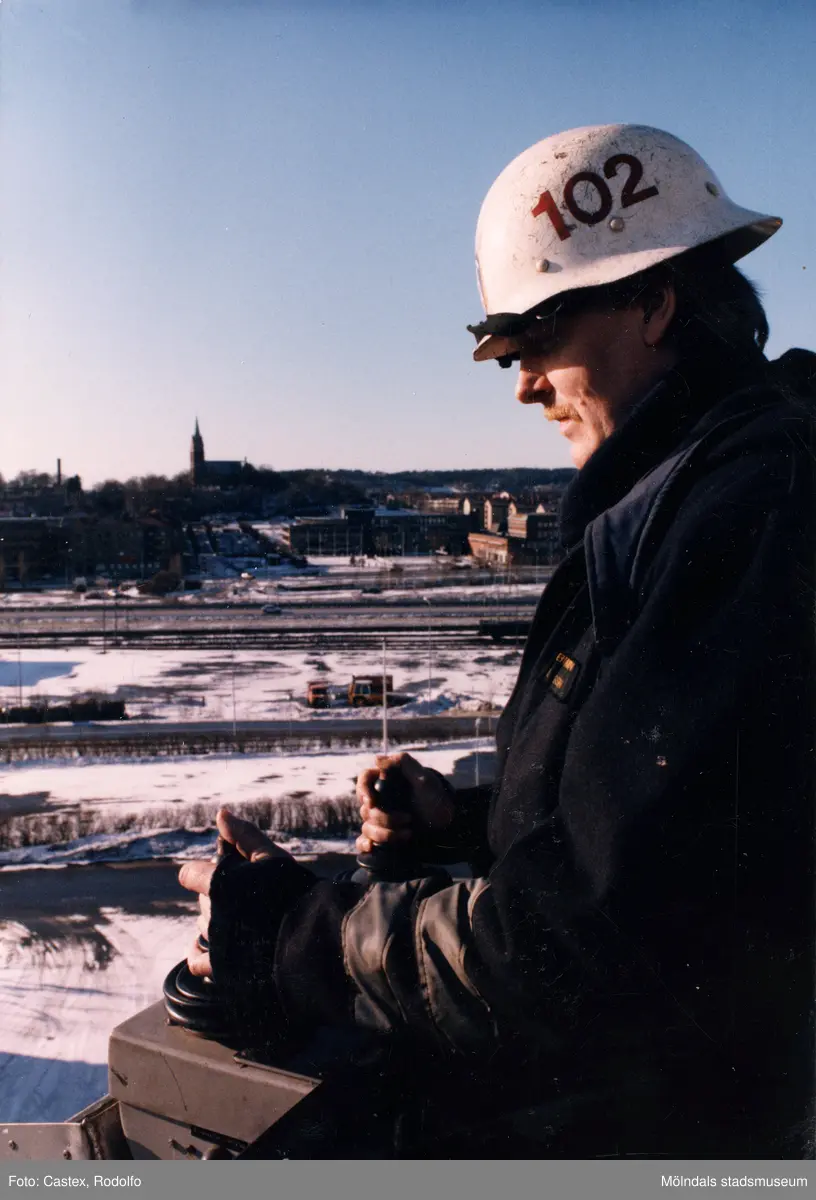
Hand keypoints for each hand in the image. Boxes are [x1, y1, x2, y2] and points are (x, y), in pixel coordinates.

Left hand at [178, 807, 292, 976]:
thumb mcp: (271, 857)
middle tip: (248, 897)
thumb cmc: (293, 892)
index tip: (221, 873)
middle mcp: (210, 913)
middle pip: (203, 900)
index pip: (190, 874)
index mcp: (218, 883)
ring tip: (244, 921)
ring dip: (216, 921)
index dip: (202, 872)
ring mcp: (215, 941)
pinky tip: (204, 948)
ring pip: (203, 926)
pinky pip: (198, 961)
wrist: (312, 940)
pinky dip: (198, 953)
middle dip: (219, 896)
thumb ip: (244, 836)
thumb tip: (221, 814)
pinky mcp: (221, 966)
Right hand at [355, 752, 454, 855]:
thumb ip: (403, 763)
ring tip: (408, 833)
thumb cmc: (435, 797)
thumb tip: (376, 759)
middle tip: (407, 818)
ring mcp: (379, 817)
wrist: (445, 823)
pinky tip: (371, 847)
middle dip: (384, 818)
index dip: (363, 790)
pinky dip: (364, 844)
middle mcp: (379, 798)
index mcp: (386, 781)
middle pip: (366, 808)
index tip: (371, 803)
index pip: (364, 780)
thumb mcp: (424, 778)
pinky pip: (364, 840)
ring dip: (385, 833)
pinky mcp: (381, 833)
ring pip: (367, 826)